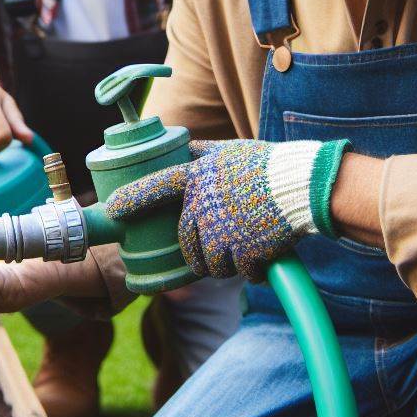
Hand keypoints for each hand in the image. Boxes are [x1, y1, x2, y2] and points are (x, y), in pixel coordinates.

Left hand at [105, 138, 348, 280]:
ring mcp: (222, 230)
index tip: (112, 209)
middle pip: (187, 243)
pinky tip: (267, 254)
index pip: (155, 186)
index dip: (132, 198)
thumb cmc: (267, 165)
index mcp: (198, 176)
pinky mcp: (244, 251)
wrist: (304, 184)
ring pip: (211, 264)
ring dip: (227, 264)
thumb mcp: (228, 151)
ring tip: (248, 247)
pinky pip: (242, 272)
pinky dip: (255, 270)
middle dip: (201, 252)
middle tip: (224, 246)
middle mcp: (203, 204)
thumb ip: (201, 153)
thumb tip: (181, 144)